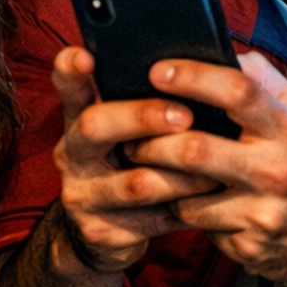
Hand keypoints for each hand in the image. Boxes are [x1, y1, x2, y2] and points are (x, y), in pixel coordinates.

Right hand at [49, 45, 215, 274]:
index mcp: (80, 117)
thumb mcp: (131, 131)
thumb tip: (209, 66)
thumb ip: (149, 101)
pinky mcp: (100, 231)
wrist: (109, 230)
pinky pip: (150, 219)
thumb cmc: (134, 162)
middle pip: (94, 126)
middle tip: (185, 116)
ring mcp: (82, 194)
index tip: (84, 55)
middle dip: (142, 117)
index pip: (69, 86)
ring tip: (217, 166)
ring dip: (181, 174)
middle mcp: (72, 152)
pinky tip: (208, 200)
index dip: (71, 71)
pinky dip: (184, 208)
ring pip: (134, 182)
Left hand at [131, 52, 286, 286]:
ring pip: (187, 194)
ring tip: (145, 165)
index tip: (158, 71)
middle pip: (196, 149)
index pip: (236, 91)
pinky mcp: (250, 246)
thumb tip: (224, 48)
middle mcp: (277, 170)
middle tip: (130, 132)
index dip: (192, 77)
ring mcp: (263, 213)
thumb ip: (264, 79)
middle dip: (152, 140)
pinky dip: (181, 210)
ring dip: (159, 180)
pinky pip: (197, 225)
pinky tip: (176, 198)